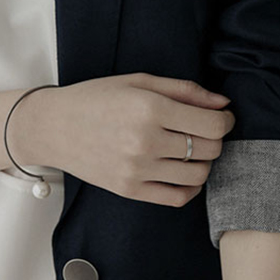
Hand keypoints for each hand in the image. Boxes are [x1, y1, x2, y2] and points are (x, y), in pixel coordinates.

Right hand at [12, 72, 234, 206]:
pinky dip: (190, 188)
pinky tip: (184, 174)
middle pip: (209, 150)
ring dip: (205, 164)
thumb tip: (223, 104)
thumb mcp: (139, 82)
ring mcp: (137, 170)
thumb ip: (184, 91)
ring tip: (192, 152)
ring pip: (198, 175)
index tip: (222, 119)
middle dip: (215, 140)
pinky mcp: (130, 190)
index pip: (212, 125)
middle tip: (204, 132)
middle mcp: (145, 141)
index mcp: (149, 109)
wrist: (54, 127)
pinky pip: (177, 198)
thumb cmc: (96, 99)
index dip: (225, 122)